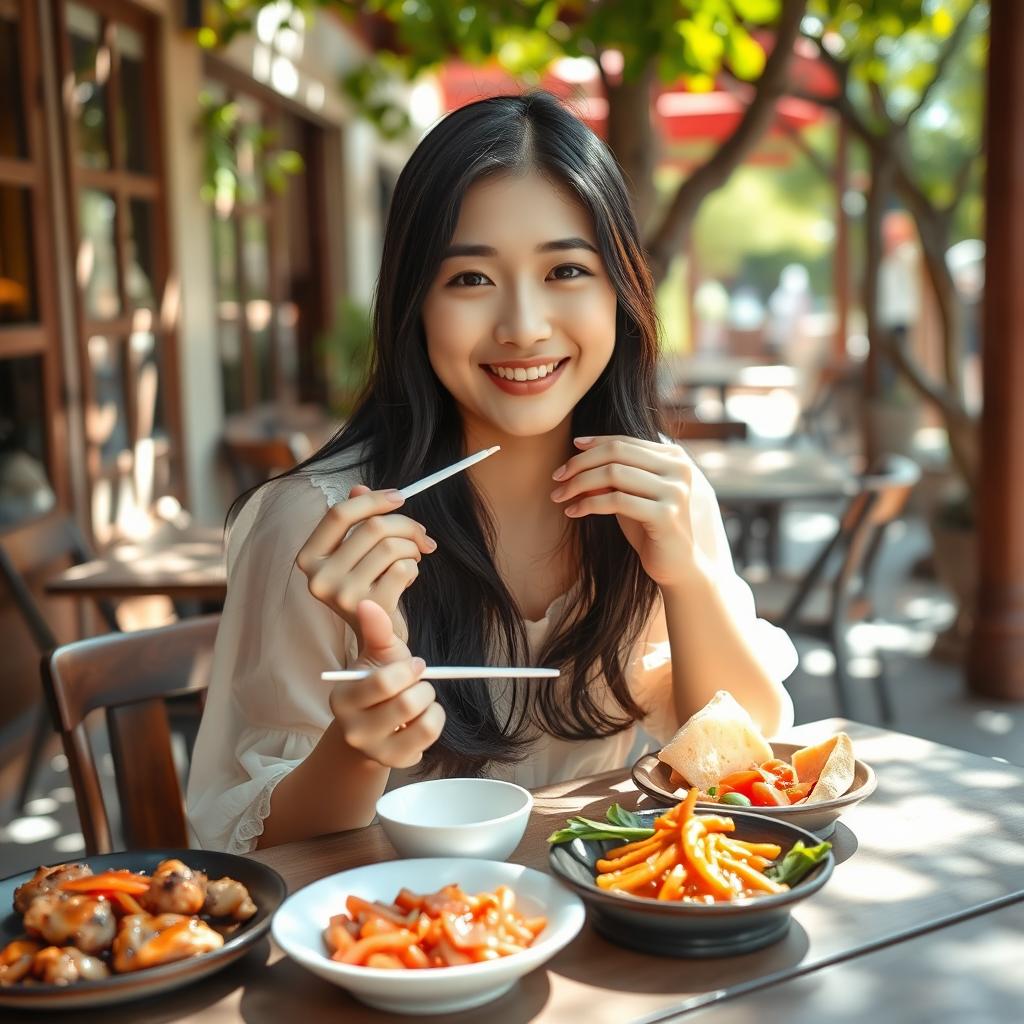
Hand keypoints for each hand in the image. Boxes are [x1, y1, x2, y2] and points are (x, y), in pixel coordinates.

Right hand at [297, 484, 436, 636]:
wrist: (377, 640)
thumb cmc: (369, 588)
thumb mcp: (357, 554)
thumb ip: (355, 522)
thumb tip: (358, 488)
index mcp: (309, 558)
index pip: (339, 514)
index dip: (373, 500)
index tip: (399, 497)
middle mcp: (319, 578)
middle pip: (372, 528)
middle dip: (405, 525)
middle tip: (421, 535)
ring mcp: (343, 595)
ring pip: (391, 547)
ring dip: (412, 548)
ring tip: (412, 558)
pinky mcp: (369, 608)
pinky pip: (403, 569)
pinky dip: (414, 569)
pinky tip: (408, 580)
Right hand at [327, 600, 445, 769]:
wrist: (372, 725)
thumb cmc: (378, 683)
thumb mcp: (377, 655)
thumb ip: (375, 630)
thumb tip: (366, 603)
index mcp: (343, 698)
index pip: (383, 683)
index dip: (408, 669)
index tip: (414, 665)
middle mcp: (353, 729)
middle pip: (407, 704)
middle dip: (423, 686)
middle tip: (418, 683)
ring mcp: (374, 750)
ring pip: (423, 723)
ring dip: (431, 703)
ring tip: (420, 700)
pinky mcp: (395, 763)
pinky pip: (430, 738)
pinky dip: (435, 720)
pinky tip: (421, 718)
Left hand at [550, 435, 703, 590]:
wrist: (677, 565)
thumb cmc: (649, 527)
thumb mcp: (629, 495)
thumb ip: (612, 475)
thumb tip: (576, 458)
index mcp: (674, 458)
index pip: (624, 441)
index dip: (594, 443)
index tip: (570, 448)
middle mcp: (678, 469)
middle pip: (616, 453)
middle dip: (580, 463)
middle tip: (557, 476)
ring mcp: (674, 492)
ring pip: (613, 474)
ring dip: (579, 484)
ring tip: (560, 496)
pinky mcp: (665, 515)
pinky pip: (616, 501)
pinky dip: (588, 504)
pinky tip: (573, 511)